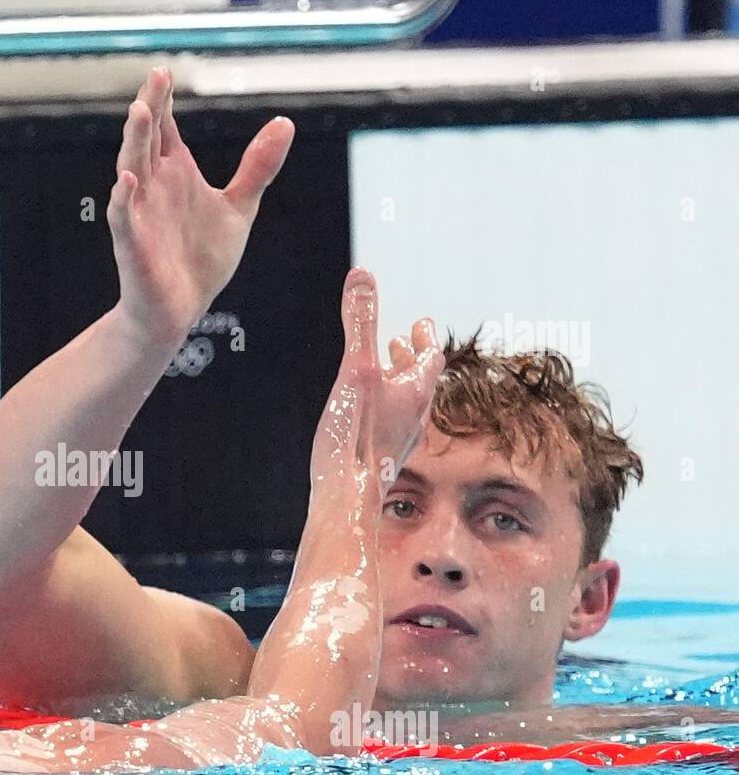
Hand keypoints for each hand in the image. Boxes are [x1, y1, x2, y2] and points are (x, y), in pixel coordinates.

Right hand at [107, 67, 294, 347]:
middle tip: (157, 78)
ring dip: (135, 142)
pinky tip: (127, 181)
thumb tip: (285, 123)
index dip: (164, 99)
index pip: (165, 128)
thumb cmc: (200, 261)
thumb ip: (257, 167)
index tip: (166, 70)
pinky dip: (124, 201)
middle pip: (147, 140)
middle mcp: (153, 188)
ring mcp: (140, 214)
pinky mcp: (132, 245)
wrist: (180, 311)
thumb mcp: (238, 208)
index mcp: (174, 174)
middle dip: (150, 109)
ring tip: (142, 112)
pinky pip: (124, 219)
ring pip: (131, 170)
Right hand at [310, 268, 444, 490]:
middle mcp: (412, 416)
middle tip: (403, 341)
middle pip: (419, 380)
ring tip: (384, 372)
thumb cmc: (354, 440)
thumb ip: (360, 323)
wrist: (346, 497)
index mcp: (413, 392)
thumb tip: (363, 277)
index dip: (425, 338)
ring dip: (396, 382)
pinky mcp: (379, 458)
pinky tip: (367, 414)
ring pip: (405, 404)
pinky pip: (389, 424)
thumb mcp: (356, 370)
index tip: (421, 324)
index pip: (428, 357)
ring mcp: (397, 440)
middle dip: (409, 357)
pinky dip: (383, 407)